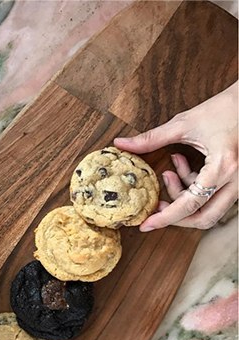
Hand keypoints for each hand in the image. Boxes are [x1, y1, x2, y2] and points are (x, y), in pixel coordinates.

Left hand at [114, 81, 237, 230]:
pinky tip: (181, 166)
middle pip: (204, 217)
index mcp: (223, 166)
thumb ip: (151, 138)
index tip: (145, 224)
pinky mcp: (238, 179)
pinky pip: (215, 196)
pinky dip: (195, 188)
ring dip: (184, 199)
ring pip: (210, 209)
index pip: (189, 205)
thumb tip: (121, 144)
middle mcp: (237, 179)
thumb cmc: (226, 106)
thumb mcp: (184, 123)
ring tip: (167, 175)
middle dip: (177, 217)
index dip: (164, 218)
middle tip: (156, 205)